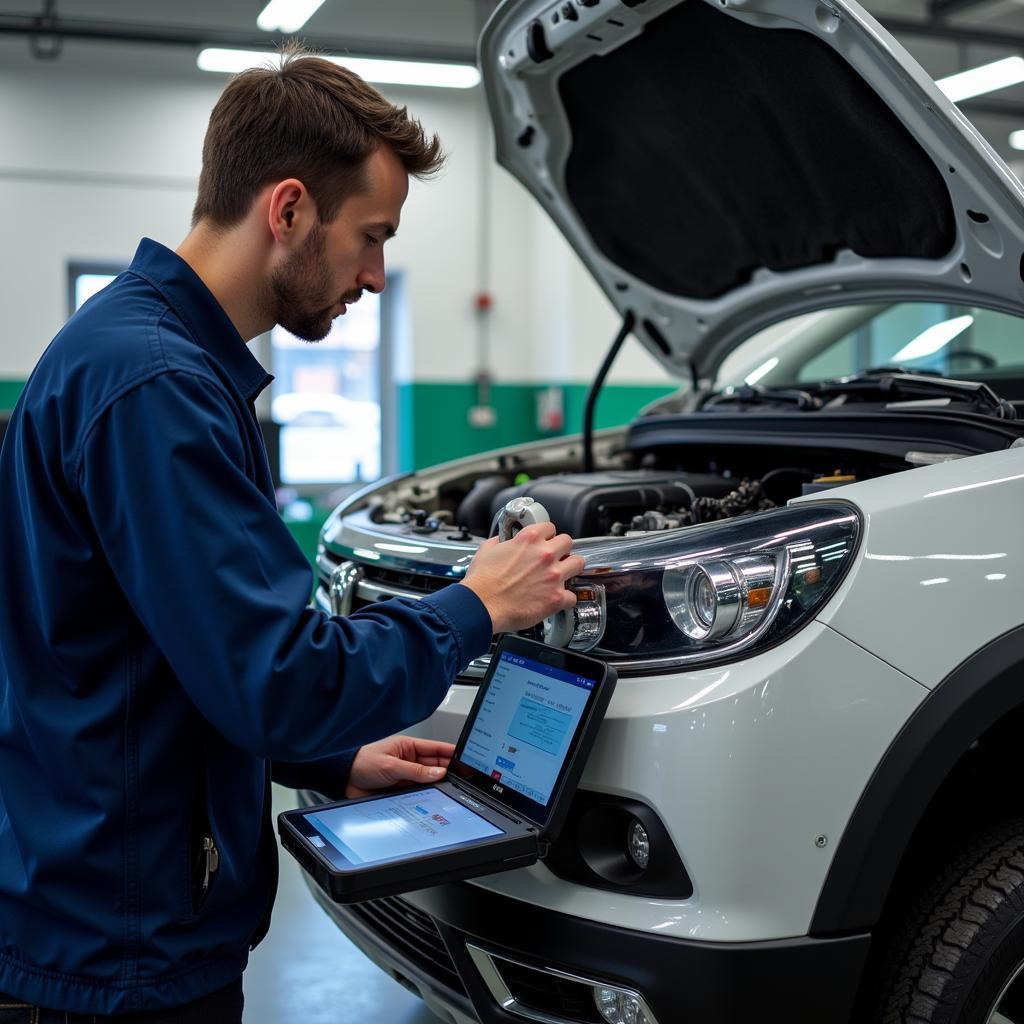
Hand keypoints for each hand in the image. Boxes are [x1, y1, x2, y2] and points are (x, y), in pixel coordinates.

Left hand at [344, 736, 455, 797]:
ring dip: (436, 787)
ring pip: (428, 782)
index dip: (451, 753)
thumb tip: (438, 773)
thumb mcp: (390, 765)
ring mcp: (406, 777)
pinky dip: (426, 797)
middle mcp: (409, 761)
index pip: (436, 749)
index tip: (466, 759)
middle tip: (460, 779)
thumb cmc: (361, 763)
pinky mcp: (401, 791)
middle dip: (447, 773)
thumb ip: (415, 771)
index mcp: (408, 747)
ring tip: (447, 791)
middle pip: (435, 767)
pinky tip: (432, 800)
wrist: (342, 779)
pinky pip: (418, 794)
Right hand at [459, 522, 585, 633]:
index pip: (550, 527)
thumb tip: (503, 541)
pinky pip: (572, 596)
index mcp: (529, 539)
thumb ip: (500, 542)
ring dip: (571, 568)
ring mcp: (553, 576)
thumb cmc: (482, 582)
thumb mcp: (486, 550)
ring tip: (563, 574)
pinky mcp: (556, 597)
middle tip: (555, 557)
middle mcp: (545, 555)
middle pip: (568, 542)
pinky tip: (558, 599)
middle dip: (562, 549)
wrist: (482, 605)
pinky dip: (566, 599)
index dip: (546, 535)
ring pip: (578, 563)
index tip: (544, 541)